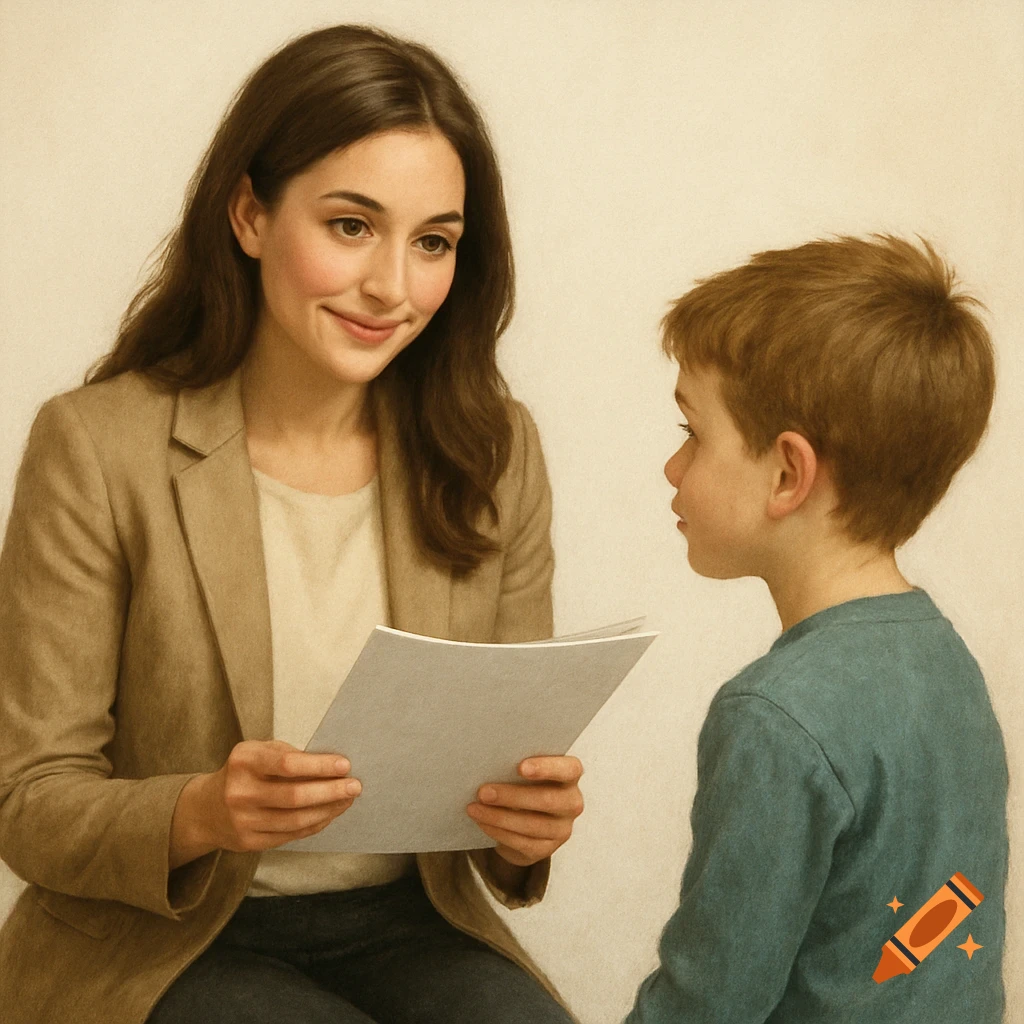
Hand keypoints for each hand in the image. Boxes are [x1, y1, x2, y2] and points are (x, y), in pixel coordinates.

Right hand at [170, 740, 359, 866]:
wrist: (206, 809)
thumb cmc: (244, 772)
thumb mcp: (259, 752)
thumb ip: (289, 755)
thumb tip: (332, 766)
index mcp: (244, 761)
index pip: (287, 764)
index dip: (319, 765)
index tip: (345, 765)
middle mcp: (240, 792)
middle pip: (294, 796)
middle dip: (330, 791)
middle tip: (355, 786)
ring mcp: (243, 821)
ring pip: (296, 820)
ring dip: (328, 810)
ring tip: (347, 800)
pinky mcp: (249, 842)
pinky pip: (291, 834)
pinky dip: (316, 824)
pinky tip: (330, 813)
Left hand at [466, 755, 583, 866]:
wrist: (523, 818)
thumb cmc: (523, 783)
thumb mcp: (524, 771)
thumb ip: (516, 765)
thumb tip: (488, 763)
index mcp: (570, 776)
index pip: (569, 769)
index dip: (546, 768)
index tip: (520, 767)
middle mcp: (571, 803)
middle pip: (547, 800)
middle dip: (512, 796)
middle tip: (483, 792)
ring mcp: (561, 829)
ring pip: (532, 825)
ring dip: (498, 817)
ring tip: (474, 808)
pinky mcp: (546, 849)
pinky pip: (522, 843)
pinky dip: (498, 831)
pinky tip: (481, 822)